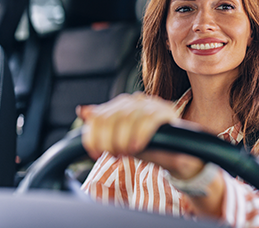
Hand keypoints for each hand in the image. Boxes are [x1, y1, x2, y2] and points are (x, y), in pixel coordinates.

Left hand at [77, 92, 204, 179]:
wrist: (176, 156)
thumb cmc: (147, 147)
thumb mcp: (120, 141)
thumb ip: (102, 126)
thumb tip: (82, 110)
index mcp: (121, 105)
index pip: (99, 116)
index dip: (94, 136)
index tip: (96, 154)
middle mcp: (135, 101)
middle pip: (112, 116)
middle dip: (108, 139)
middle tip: (113, 154)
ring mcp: (152, 104)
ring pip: (129, 116)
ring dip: (123, 138)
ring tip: (126, 152)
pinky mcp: (167, 111)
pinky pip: (149, 119)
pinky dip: (140, 134)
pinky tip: (136, 146)